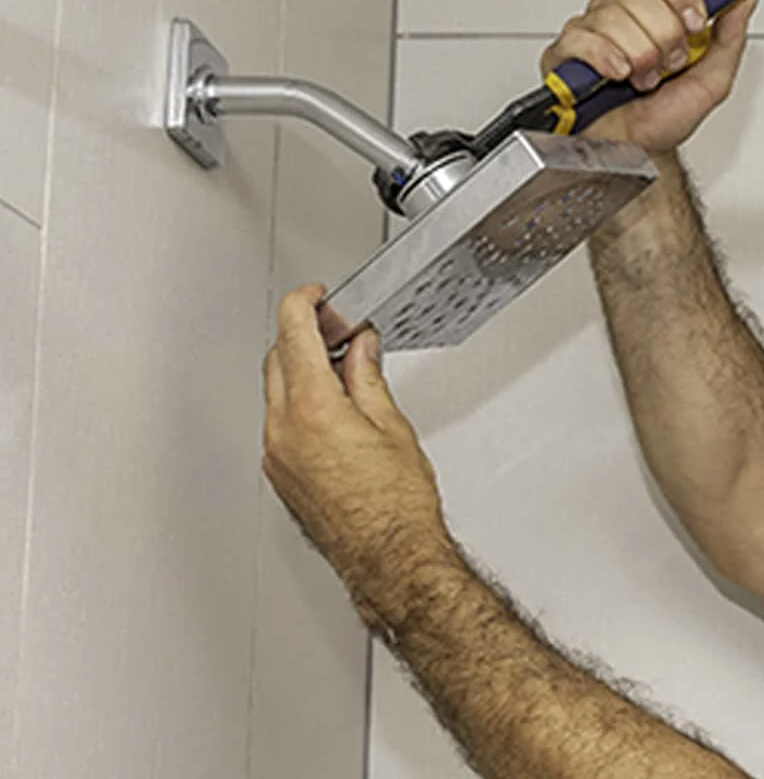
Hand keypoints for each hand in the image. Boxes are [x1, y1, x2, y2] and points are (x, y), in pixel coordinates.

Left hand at [262, 285, 449, 630]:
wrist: (390, 560)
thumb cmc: (397, 506)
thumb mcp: (391, 424)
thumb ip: (366, 376)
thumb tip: (359, 347)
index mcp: (312, 410)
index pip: (292, 333)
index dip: (303, 303)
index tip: (316, 296)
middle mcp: (283, 431)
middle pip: (276, 358)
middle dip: (301, 335)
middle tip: (336, 329)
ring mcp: (276, 457)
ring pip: (275, 391)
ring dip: (300, 370)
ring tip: (341, 369)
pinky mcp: (280, 476)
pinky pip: (279, 423)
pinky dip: (298, 402)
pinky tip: (332, 407)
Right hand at [539, 0, 758, 153]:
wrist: (637, 155)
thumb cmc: (663, 122)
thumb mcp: (711, 80)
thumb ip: (729, 37)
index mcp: (651, 17)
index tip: (694, 25)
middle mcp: (619, 20)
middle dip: (661, 36)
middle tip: (665, 66)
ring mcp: (589, 34)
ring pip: (611, 15)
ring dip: (636, 54)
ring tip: (640, 81)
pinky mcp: (563, 56)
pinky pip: (579, 37)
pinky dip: (603, 56)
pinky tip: (616, 75)